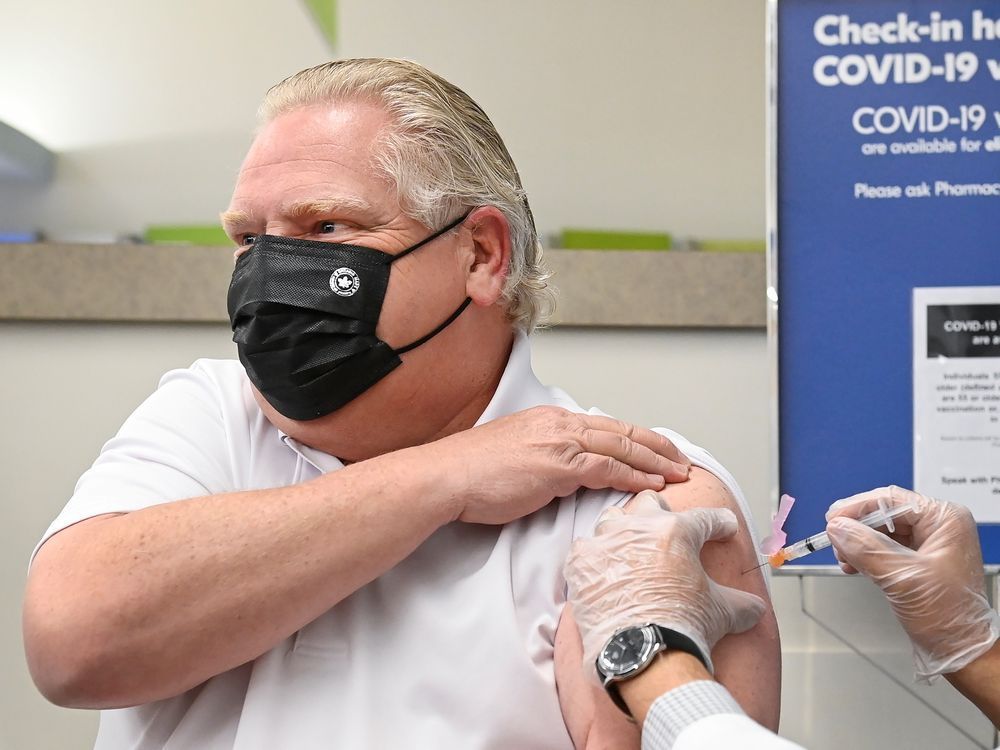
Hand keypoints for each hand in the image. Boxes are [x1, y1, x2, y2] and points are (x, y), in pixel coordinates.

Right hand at [434, 406, 689, 524]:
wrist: (446, 477)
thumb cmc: (471, 474)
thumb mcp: (515, 456)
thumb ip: (544, 460)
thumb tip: (563, 476)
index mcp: (549, 419)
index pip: (604, 425)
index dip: (636, 437)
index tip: (656, 450)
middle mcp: (558, 424)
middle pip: (621, 431)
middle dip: (657, 446)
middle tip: (681, 460)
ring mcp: (559, 442)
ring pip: (621, 447)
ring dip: (655, 462)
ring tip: (679, 474)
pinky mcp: (558, 465)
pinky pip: (608, 469)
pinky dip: (635, 476)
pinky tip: (653, 486)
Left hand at [564, 491, 765, 674]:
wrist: (641, 653)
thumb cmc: (680, 628)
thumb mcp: (724, 612)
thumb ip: (741, 603)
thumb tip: (754, 608)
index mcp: (676, 531)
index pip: (705, 518)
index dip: (718, 523)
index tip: (722, 526)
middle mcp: (638, 528)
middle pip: (649, 503)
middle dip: (660, 513)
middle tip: (667, 530)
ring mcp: (605, 542)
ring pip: (613, 520)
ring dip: (623, 531)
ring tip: (631, 549)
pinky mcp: (580, 563)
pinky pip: (585, 548)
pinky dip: (595, 558)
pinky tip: (603, 570)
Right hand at [826, 485, 999, 681]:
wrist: (960, 653)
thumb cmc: (949, 618)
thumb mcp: (903, 578)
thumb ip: (867, 549)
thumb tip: (836, 528)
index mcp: (945, 520)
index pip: (891, 499)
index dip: (857, 508)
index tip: (832, 521)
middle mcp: (938, 527)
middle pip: (883, 513)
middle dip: (856, 529)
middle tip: (835, 542)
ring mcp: (927, 544)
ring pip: (879, 530)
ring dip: (857, 543)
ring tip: (845, 560)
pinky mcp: (916, 561)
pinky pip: (882, 547)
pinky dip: (864, 555)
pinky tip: (853, 566)